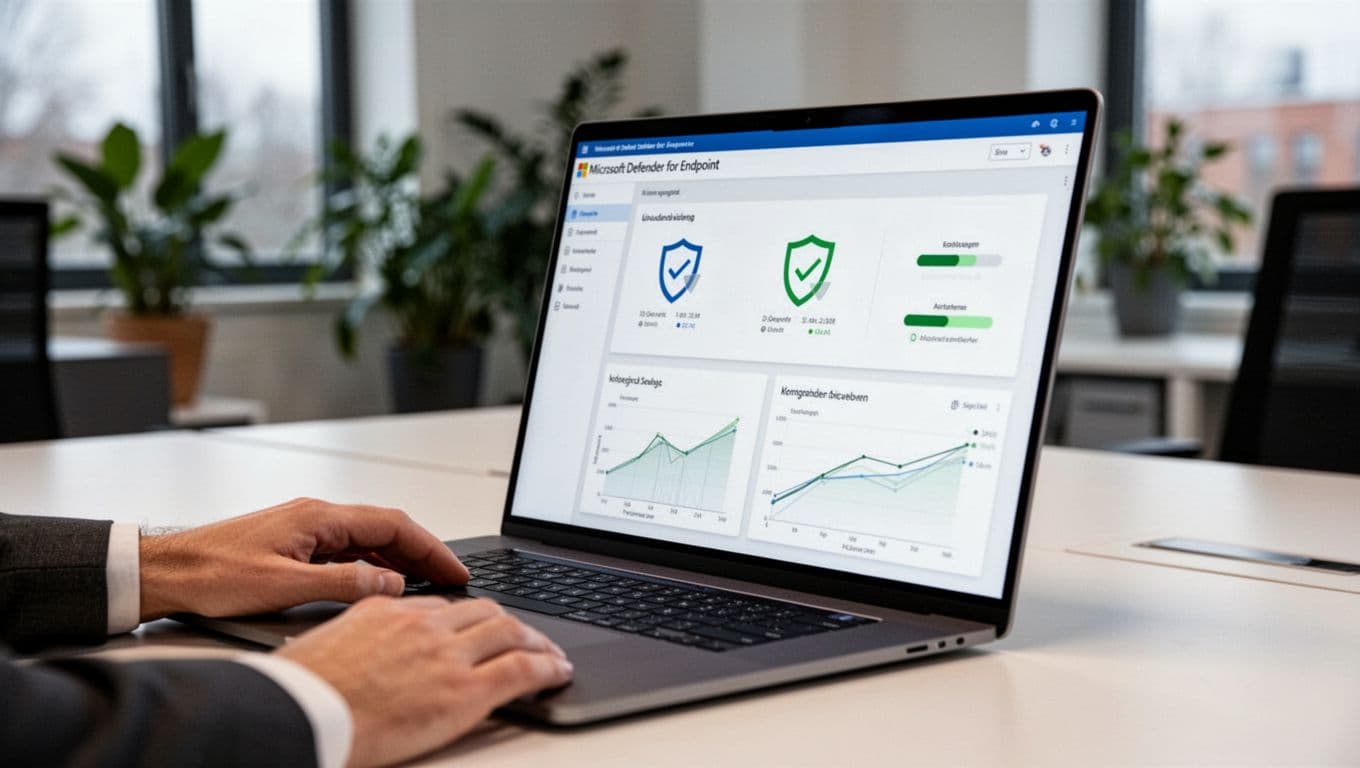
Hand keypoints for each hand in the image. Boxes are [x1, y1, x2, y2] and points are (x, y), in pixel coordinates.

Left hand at [138, 497, 468, 620]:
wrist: (164, 572)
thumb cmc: (211, 574)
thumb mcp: (284, 586)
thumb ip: (344, 583)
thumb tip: (392, 585)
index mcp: (319, 517)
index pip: (393, 525)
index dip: (430, 548)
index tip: (455, 569)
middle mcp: (316, 516)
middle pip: (387, 529)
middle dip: (424, 553)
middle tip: (452, 579)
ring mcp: (305, 528)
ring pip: (369, 539)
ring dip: (401, 560)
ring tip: (426, 585)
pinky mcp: (294, 544)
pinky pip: (349, 549)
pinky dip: (375, 565)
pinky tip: (380, 585)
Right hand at [277, 596, 572, 767]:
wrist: (298, 718)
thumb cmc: (300, 694)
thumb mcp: (325, 647)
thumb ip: (358, 638)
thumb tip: (359, 649)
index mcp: (387, 612)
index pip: (445, 606)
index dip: (471, 618)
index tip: (481, 626)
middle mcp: (423, 625)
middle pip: (485, 612)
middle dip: (510, 624)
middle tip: (526, 637)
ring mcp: (447, 655)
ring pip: (511, 633)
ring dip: (537, 642)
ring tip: (550, 653)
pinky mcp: (465, 691)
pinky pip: (522, 668)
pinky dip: (548, 666)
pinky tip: (557, 671)